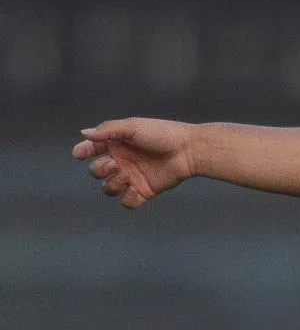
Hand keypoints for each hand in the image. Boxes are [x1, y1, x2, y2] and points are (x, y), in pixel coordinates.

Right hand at [72, 118, 196, 208]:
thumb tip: (84, 133)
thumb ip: (108, 130)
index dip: (82, 151)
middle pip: (96, 172)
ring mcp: (133, 177)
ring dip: (112, 185)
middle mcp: (122, 161)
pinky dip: (129, 199)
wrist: (189, 150)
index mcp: (117, 144)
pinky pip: (127, 202)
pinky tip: (136, 189)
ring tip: (126, 176)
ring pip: (109, 188)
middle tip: (114, 164)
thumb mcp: (133, 127)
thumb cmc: (163, 134)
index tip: (80, 153)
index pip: (91, 149)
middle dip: (99, 170)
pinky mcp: (144, 191)